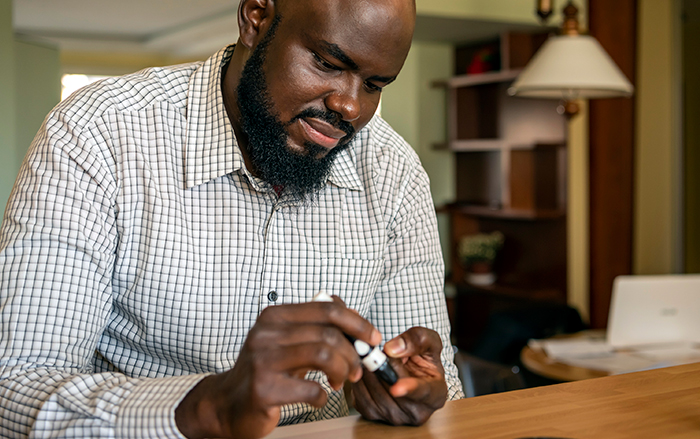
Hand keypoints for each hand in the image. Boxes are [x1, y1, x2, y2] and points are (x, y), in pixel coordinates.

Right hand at [175, 298, 381, 438]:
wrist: (228, 403)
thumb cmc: (265, 371)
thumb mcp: (287, 341)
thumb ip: (315, 326)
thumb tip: (353, 317)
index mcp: (275, 316)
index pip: (327, 308)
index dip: (357, 322)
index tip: (372, 338)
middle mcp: (266, 333)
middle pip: (328, 333)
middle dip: (353, 353)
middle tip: (358, 369)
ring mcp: (263, 360)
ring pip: (323, 355)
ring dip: (342, 371)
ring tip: (340, 381)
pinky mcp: (264, 389)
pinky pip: (311, 389)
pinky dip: (324, 396)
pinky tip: (318, 398)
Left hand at [350, 326, 446, 425]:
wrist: (409, 371)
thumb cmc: (423, 357)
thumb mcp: (428, 340)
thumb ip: (416, 340)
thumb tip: (392, 349)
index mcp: (436, 394)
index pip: (422, 392)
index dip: (408, 389)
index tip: (396, 388)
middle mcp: (417, 412)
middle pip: (391, 389)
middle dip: (382, 367)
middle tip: (378, 352)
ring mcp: (396, 417)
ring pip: (373, 393)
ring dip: (368, 372)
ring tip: (374, 360)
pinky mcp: (374, 416)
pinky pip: (360, 397)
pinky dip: (359, 381)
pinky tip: (365, 371)